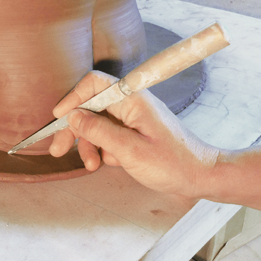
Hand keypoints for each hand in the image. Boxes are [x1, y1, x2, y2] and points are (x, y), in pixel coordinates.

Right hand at [48, 71, 219, 197]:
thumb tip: (73, 117)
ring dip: (87, 143)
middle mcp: (130, 104)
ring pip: (96, 123)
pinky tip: (105, 163)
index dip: (73, 98)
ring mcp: (131, 117)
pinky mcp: (132, 131)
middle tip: (58, 149)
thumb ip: (99, 132)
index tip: (59, 117)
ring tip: (90, 165)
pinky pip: (107, 134)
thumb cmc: (173, 164)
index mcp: (132, 100)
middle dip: (73, 128)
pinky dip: (101, 148)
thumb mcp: (131, 151)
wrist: (201, 177)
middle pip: (90, 106)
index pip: (94, 84)